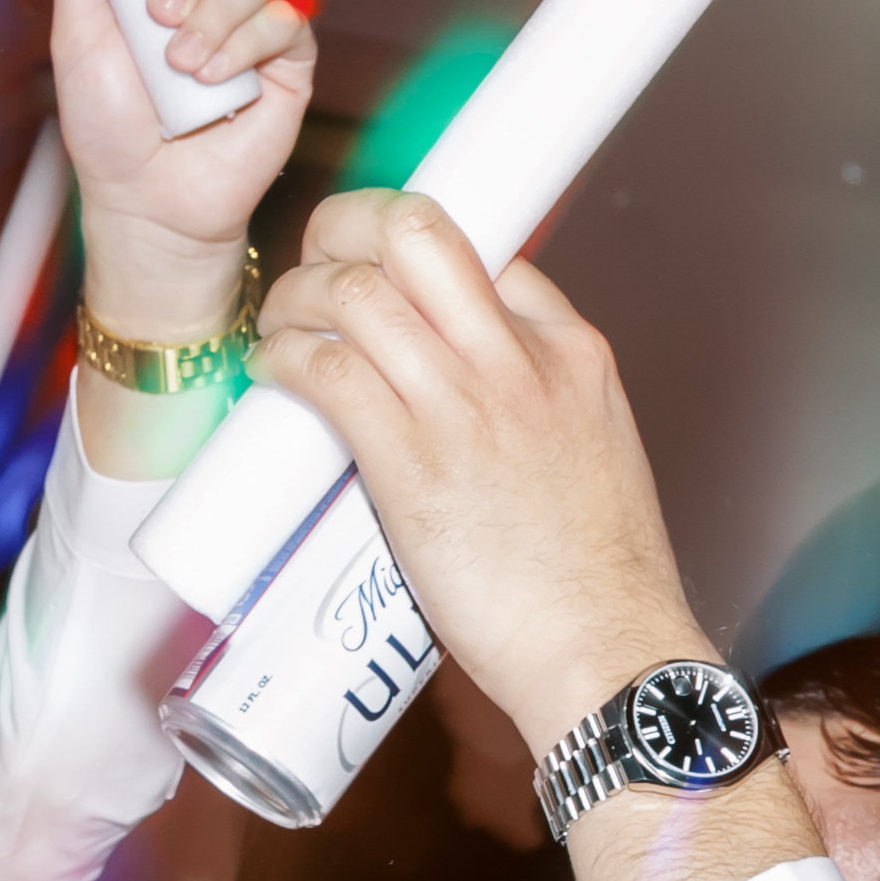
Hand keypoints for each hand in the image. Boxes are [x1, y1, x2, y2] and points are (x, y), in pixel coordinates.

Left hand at [43, 0, 312, 339]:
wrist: (146, 201)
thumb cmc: (109, 126)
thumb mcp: (80, 35)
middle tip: (158, 10)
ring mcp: (253, 16)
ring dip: (214, 16)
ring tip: (180, 67)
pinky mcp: (289, 57)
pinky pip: (287, 20)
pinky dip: (246, 45)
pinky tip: (215, 81)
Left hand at [244, 192, 696, 751]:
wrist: (608, 651)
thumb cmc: (594, 579)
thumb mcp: (589, 452)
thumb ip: (535, 406)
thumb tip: (458, 395)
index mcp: (572, 351)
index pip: (482, 246)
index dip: (406, 245)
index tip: (368, 268)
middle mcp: (520, 360)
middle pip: (415, 231)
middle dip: (343, 229)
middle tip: (312, 265)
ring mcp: (466, 406)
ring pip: (355, 293)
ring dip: (296, 299)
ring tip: (278, 330)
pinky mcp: (412, 465)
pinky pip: (327, 372)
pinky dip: (282, 359)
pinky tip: (272, 373)